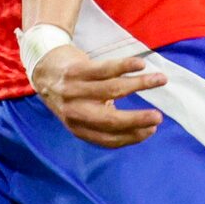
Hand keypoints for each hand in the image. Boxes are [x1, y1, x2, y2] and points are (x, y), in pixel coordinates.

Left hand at [30, 44, 165, 147]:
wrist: (44, 68)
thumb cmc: (71, 94)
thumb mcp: (81, 115)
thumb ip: (102, 121)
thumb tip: (140, 126)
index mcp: (78, 127)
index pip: (108, 138)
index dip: (132, 136)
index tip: (151, 130)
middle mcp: (75, 111)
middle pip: (110, 120)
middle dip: (137, 120)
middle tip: (158, 118)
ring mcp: (74, 90)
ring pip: (113, 89)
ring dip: (140, 84)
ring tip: (160, 80)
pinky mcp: (76, 70)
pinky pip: (105, 68)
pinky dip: (125, 66)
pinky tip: (141, 65)